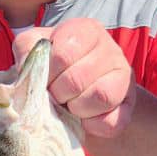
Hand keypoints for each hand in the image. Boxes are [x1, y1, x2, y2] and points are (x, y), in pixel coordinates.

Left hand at [13, 18, 136, 139]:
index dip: (47, 73)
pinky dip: (92, 125)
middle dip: (58, 94)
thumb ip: (27, 49)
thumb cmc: (55, 68)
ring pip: (99, 97)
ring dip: (76, 109)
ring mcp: (124, 75)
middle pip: (76, 79)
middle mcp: (109, 48)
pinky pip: (111, 121)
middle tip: (55, 95)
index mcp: (85, 30)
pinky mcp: (129, 103)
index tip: (44, 78)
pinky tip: (84, 119)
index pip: (63, 54)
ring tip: (70, 105)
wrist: (79, 94)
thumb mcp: (37, 50)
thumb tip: (28, 65)